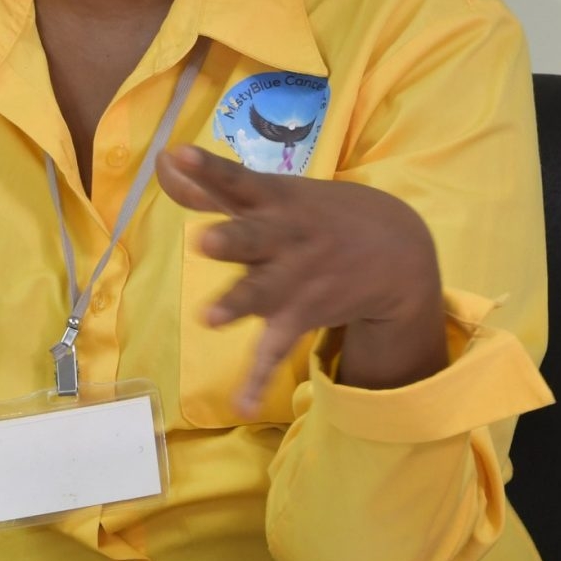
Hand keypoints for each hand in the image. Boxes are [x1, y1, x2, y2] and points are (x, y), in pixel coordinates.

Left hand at [154, 145, 447, 414]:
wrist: (398, 251)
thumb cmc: (314, 215)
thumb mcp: (273, 194)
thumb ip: (212, 184)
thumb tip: (163, 163)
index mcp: (273, 202)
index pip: (237, 180)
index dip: (209, 168)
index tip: (181, 155)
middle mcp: (283, 238)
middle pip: (253, 237)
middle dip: (231, 240)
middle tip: (204, 241)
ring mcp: (294, 279)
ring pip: (262, 293)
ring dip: (238, 303)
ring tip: (209, 317)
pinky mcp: (300, 316)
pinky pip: (275, 350)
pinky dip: (258, 379)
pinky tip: (243, 406)